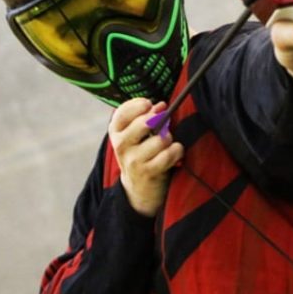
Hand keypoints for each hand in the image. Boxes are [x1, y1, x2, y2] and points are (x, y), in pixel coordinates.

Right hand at [108, 98, 183, 216]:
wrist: (138, 189)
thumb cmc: (140, 154)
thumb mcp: (135, 135)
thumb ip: (146, 117)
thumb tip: (161, 105)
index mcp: (116, 132)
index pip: (122, 112)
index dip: (138, 105)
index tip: (149, 104)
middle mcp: (121, 145)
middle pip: (144, 122)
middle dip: (160, 121)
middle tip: (163, 126)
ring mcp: (133, 159)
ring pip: (160, 139)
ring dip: (169, 139)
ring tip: (166, 144)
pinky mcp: (147, 172)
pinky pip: (168, 154)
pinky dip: (176, 152)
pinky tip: (174, 154)